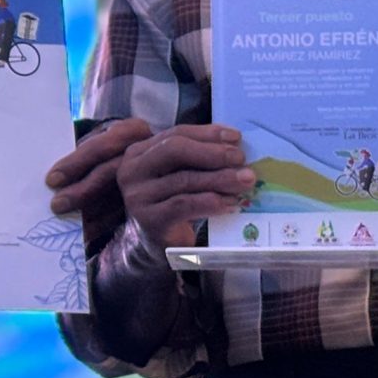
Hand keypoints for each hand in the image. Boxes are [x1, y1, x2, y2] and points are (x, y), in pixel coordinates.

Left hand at [47, 118, 152, 231]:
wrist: (161, 159)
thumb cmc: (117, 146)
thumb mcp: (105, 140)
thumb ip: (86, 153)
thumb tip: (55, 177)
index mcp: (132, 130)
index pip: (102, 146)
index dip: (75, 163)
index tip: (52, 179)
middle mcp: (146, 151)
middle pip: (111, 171)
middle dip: (82, 190)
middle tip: (57, 205)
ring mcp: (154, 176)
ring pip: (120, 196)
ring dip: (92, 211)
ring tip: (67, 223)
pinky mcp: (157, 198)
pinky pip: (129, 213)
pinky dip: (106, 224)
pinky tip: (88, 234)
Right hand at [115, 124, 257, 254]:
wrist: (157, 244)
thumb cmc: (172, 202)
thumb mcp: (179, 173)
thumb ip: (197, 156)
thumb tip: (233, 143)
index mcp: (139, 152)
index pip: (176, 134)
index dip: (207, 133)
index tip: (236, 137)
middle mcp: (132, 170)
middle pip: (174, 150)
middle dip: (213, 152)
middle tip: (241, 159)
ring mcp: (138, 196)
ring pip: (184, 179)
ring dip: (220, 178)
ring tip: (245, 180)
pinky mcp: (149, 220)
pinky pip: (184, 205)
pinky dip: (211, 202)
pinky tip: (230, 203)